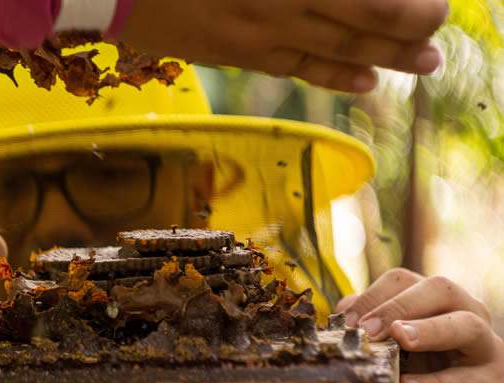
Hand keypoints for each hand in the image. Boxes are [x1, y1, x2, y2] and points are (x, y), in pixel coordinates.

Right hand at [120, 0, 447, 92]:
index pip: (369, 0)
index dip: (409, 9)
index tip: (438, 10)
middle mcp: (282, 9)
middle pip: (360, 28)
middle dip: (405, 39)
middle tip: (436, 50)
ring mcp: (257, 35)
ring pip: (332, 52)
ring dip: (380, 61)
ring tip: (417, 67)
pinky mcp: (235, 51)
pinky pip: (294, 68)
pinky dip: (332, 76)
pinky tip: (361, 82)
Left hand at [338, 268, 502, 382]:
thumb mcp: (386, 361)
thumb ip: (368, 337)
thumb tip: (340, 313)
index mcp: (435, 305)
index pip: (405, 280)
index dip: (372, 295)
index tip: (343, 321)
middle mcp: (466, 317)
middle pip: (440, 289)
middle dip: (399, 304)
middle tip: (366, 330)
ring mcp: (486, 351)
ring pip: (466, 325)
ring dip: (429, 329)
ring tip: (399, 339)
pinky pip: (469, 381)